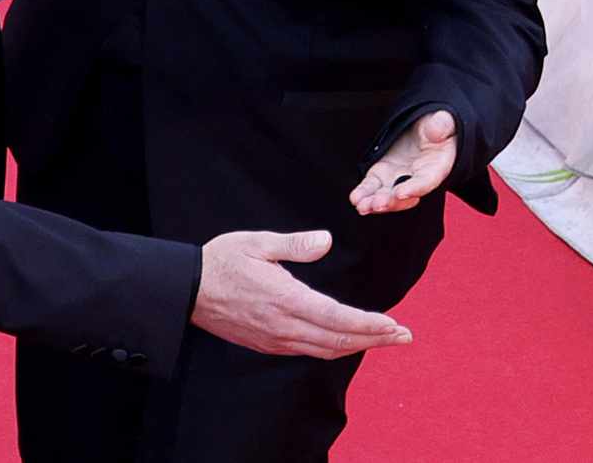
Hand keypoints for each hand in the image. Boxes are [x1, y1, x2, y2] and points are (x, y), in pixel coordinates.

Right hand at [192, 230, 411, 358]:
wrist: (186, 290)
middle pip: (340, 340)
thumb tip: (326, 240)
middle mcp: (284, 326)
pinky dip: (334, 347)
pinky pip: (309, 351)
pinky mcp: (268, 344)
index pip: (338, 318)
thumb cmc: (222, 261)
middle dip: (376, 339)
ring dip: (359, 346)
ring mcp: (276, 339)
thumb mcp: (256, 243)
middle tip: (405, 336)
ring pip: (326, 350)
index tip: (395, 324)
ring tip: (384, 339)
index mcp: (285, 299)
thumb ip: (294, 244)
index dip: (370, 324)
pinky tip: (345, 340)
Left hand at [349, 110, 457, 214]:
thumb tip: (438, 127)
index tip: (400, 193)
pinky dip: (364, 193)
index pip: (425, 181)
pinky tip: (356, 199)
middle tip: (376, 204)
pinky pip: (372, 186)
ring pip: (386, 194)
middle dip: (390, 202)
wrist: (424, 130)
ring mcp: (397, 177)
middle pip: (404, 195)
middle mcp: (416, 178)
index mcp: (435, 167)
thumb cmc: (438, 128)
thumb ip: (442, 125)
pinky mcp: (382, 173)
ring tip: (362, 206)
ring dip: (374, 202)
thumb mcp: (443, 122)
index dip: (414, 188)